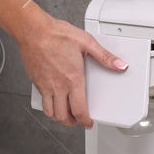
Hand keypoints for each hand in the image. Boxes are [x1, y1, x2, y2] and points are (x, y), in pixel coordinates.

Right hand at [16, 10, 127, 127]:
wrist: (33, 31)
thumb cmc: (56, 34)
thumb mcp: (86, 42)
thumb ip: (104, 57)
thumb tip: (119, 65)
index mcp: (73, 79)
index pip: (79, 110)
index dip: (85, 121)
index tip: (88, 122)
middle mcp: (58, 86)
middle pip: (63, 116)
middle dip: (72, 122)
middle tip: (78, 120)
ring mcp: (45, 85)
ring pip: (50, 112)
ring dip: (59, 118)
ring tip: (65, 115)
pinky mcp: (36, 82)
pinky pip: (41, 101)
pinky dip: (49, 106)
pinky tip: (53, 99)